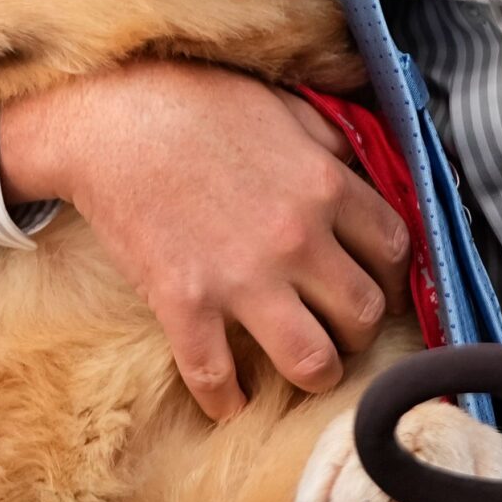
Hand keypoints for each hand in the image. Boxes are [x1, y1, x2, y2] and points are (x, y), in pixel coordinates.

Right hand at [0, 59, 412, 420]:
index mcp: (325, 185)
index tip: (374, 282)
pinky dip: (227, 400)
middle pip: (364, 315)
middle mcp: (296, 239)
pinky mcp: (184, 304)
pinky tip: (230, 401)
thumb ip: (328, 139)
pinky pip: (217, 378)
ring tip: (302, 366)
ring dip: (315, 373)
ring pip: (312, 362)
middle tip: (340, 327)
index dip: (392, 275)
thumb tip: (359, 166)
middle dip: (359, 329)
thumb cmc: (192, 101)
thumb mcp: (278, 103)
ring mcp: (241, 278)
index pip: (395, 251)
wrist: (106, 118)